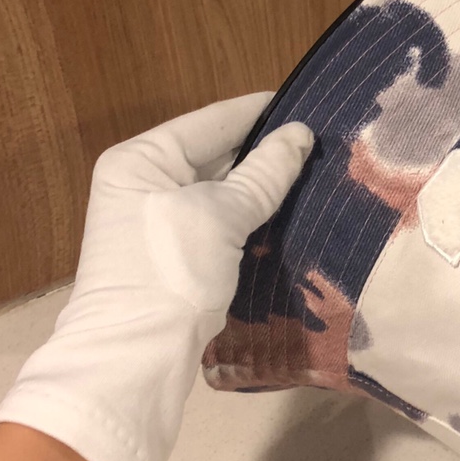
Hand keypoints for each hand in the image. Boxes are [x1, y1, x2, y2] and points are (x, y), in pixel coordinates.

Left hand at [0, 93, 312, 460]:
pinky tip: (288, 215)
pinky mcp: (172, 257)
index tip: (313, 102)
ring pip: (219, 192)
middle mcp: (143, 183)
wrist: (135, 358)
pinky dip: (249, 219)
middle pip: (214, 155)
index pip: (212, 121)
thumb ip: (263, 173)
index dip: (262, 112)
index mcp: (142, 159)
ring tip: (316, 175)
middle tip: (324, 145)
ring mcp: (155, 223)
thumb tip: (302, 135)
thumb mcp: (220, 216)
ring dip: (261, 188)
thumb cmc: (171, 272)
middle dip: (265, 152)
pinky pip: (218, 223)